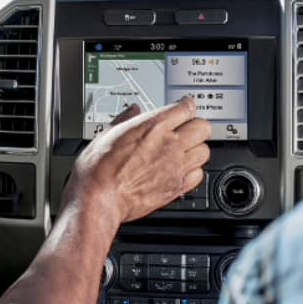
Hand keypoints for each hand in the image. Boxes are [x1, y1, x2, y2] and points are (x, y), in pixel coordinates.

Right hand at [64, 98, 210, 223]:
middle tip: (187, 130)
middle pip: (202, 127)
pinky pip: (199, 175)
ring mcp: (176, 166)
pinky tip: (181, 171)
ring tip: (185, 151)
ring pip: (204, 151)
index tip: (185, 108)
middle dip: (196, 127)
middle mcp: (170, 143)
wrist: (99, 197)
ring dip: (196, 149)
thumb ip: (125, 119)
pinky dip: (193, 172)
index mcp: (154, 125)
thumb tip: (133, 111)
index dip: (186, 106)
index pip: (186, 107)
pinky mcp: (177, 186)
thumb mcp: (108, 133)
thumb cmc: (98, 168)